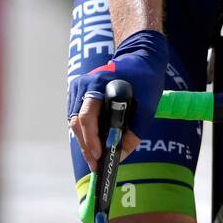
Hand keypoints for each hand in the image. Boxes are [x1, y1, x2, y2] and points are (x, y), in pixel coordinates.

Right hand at [68, 30, 168, 170]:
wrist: (140, 56)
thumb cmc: (145, 78)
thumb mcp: (148, 104)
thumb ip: (136, 131)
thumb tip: (121, 156)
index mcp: (98, 83)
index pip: (87, 116)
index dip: (91, 138)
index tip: (99, 156)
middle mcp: (83, 85)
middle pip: (77, 123)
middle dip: (87, 146)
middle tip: (97, 166)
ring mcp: (79, 89)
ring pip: (75, 123)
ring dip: (85, 142)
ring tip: (96, 161)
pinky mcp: (80, 94)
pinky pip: (78, 118)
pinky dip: (85, 133)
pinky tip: (94, 147)